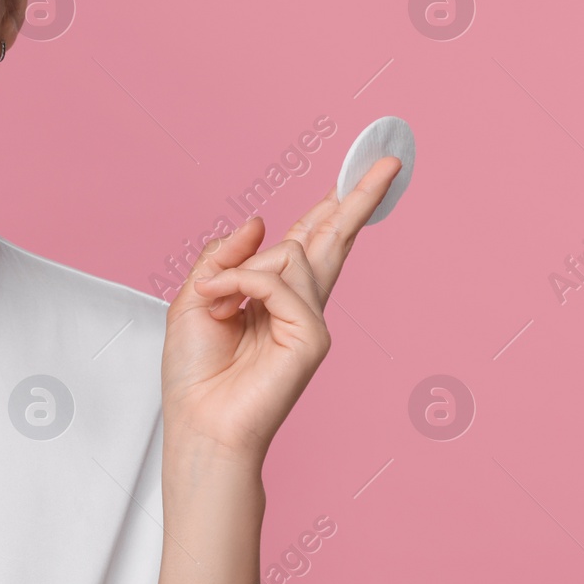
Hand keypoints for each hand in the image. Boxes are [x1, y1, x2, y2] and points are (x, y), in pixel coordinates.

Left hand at [159, 156, 404, 467]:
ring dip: (236, 274)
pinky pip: (276, 283)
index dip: (332, 207)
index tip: (355, 176)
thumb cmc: (195, 374)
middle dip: (359, 198)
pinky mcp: (311, 337)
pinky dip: (240, 287)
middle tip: (387, 160)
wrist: (199, 423)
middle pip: (335, 239)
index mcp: (273, 295)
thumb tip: (258, 221)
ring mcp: (309, 320)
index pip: (310, 241)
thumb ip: (226, 257)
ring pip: (288, 256)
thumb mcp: (196, 298)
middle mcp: (299, 304)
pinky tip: (221, 307)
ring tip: (213, 306)